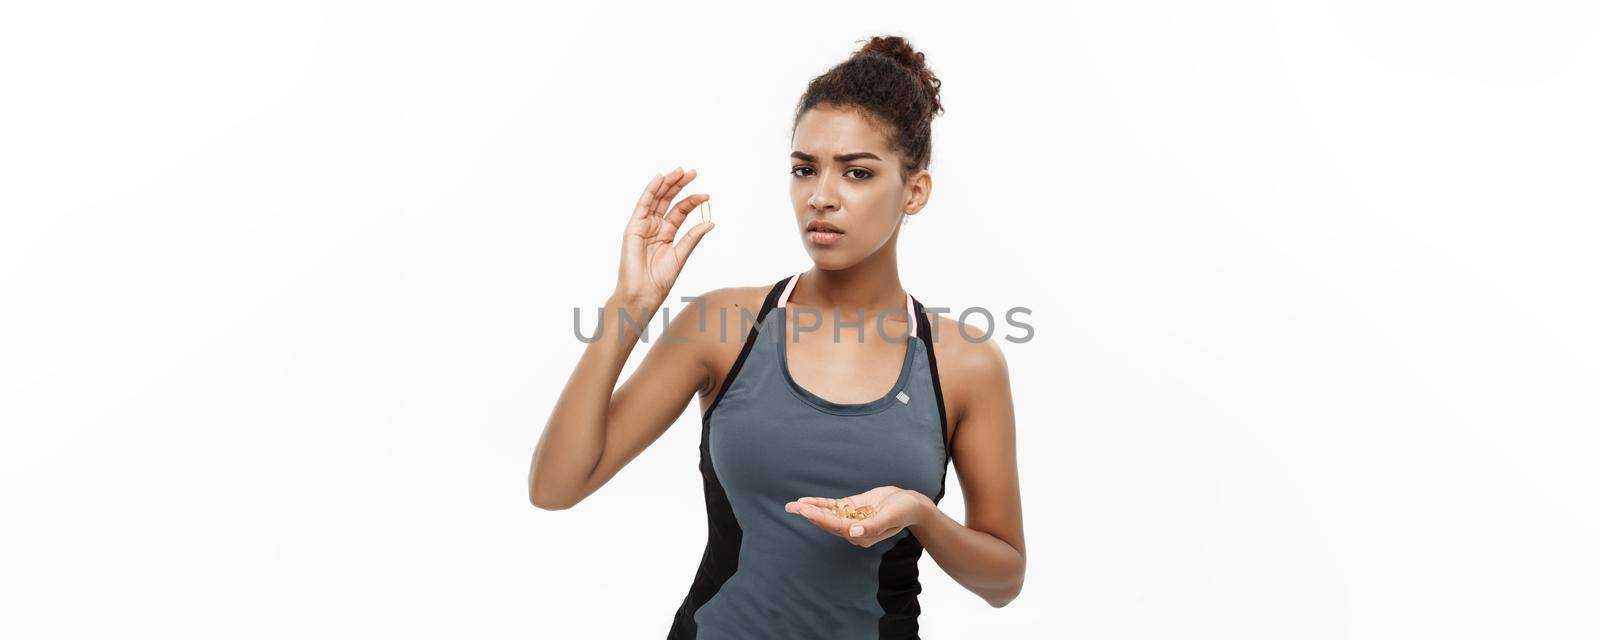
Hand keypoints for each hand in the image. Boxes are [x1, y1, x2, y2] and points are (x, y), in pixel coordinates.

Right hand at [614, 167, 714, 307]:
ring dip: (667, 184)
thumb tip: (710, 222)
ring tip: (680, 172)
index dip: (692, 201)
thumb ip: (692, 237)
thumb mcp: (681, 255)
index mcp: (666, 233)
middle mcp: (654, 227)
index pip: (680, 211)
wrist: (643, 293)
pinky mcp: (633, 227)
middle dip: (679, 185)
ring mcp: (643, 225)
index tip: (706, 195)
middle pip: (667, 200)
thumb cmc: (659, 280)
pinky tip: (660, 178)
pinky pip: (642, 205)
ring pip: (656, 199)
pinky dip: (650, 190)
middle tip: (693, 172)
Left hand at [785, 486, 927, 547]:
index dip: (820, 518)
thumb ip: (873, 526)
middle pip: (828, 523)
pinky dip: (820, 504)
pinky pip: (833, 508)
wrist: (912, 504)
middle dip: (809, 515)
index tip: (805, 510)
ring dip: (810, 510)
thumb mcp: (891, 516)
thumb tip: (853, 533)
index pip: (837, 527)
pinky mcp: (852, 509)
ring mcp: (852, 519)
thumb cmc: (904, 511)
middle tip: (792, 507)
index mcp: (863, 536)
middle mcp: (854, 530)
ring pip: (827, 515)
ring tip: (792, 506)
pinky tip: (806, 502)